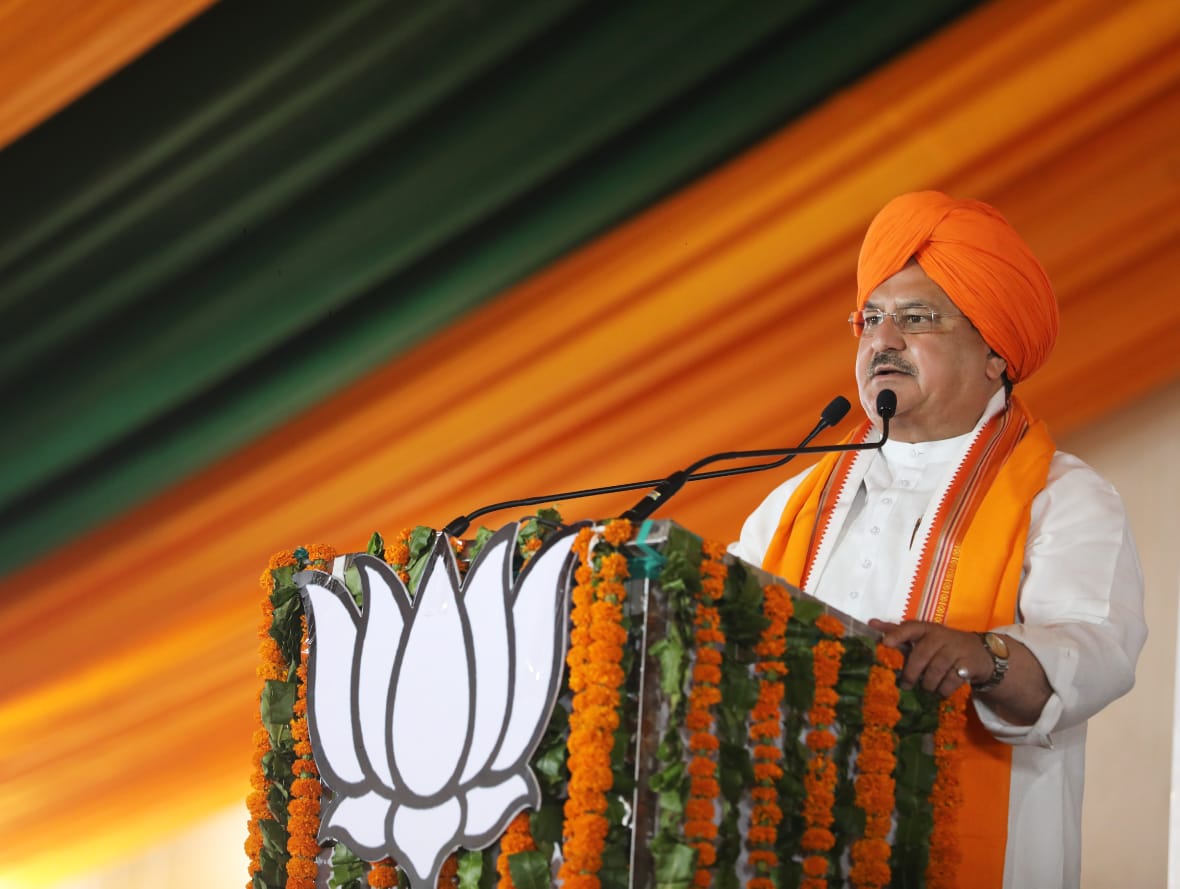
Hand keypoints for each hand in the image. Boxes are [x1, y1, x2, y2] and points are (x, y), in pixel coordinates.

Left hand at [869, 619, 991, 697]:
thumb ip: (897, 631)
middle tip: (905, 685)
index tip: (885, 643)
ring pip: (936, 670)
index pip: (910, 628)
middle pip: (921, 655)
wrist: (979, 652)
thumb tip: (871, 623)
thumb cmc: (941, 644)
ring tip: (925, 689)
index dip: (897, 634)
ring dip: (928, 684)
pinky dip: (943, 690)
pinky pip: (952, 680)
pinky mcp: (969, 664)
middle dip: (911, 673)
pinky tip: (940, 692)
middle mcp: (941, 636)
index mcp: (926, 628)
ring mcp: (956, 649)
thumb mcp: (922, 636)